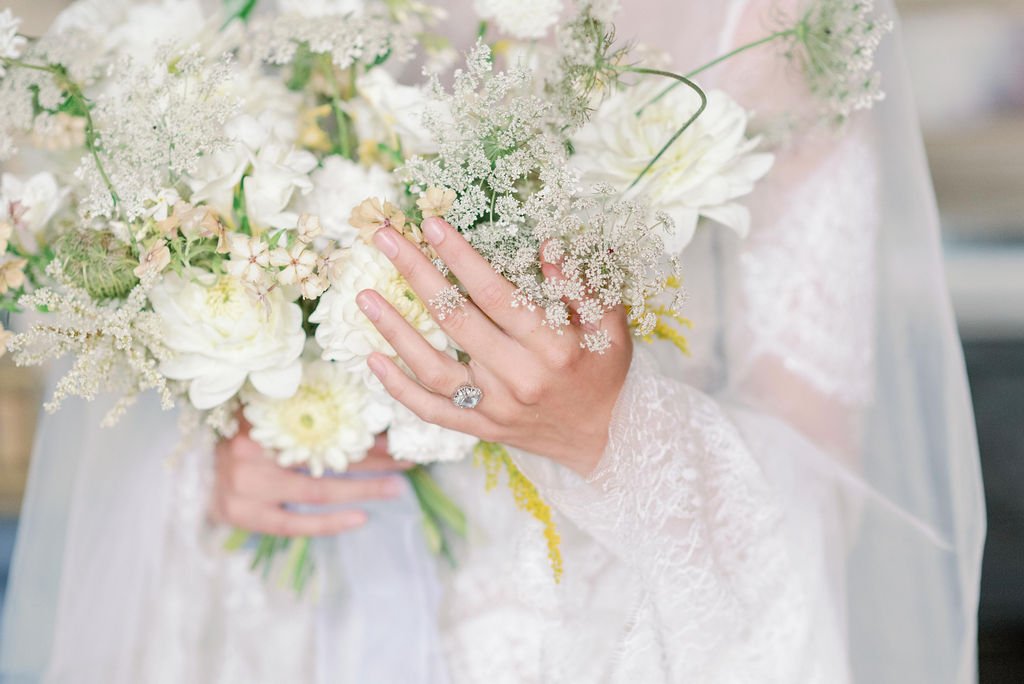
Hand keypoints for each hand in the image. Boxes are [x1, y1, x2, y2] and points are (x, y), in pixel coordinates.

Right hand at [212, 424, 409, 536]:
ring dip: (361, 491)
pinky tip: (361, 518)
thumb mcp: (266, 410)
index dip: (362, 434)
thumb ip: (302, 406)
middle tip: (407, 463)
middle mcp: (250, 453)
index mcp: (259, 419)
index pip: (324, 429)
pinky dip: (329, 523)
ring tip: (396, 488)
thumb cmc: (242, 433)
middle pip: (324, 459)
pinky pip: (293, 524)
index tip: (396, 437)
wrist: (193, 467)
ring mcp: (243, 488)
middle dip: (372, 462)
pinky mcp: (242, 515)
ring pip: (316, 491)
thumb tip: (363, 409)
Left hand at [358, 217, 632, 475]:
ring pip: (432, 367)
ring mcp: (495, 408)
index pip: (497, 295)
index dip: (461, 257)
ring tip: (364, 296)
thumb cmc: (604, 371)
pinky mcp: (481, 429)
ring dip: (394, 330)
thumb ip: (580, 285)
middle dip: (417, 273)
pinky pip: (431, 410)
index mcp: (554, 348)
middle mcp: (519, 378)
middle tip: (385, 239)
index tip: (431, 224)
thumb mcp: (610, 325)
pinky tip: (371, 358)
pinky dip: (398, 387)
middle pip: (455, 320)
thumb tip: (546, 247)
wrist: (606, 439)